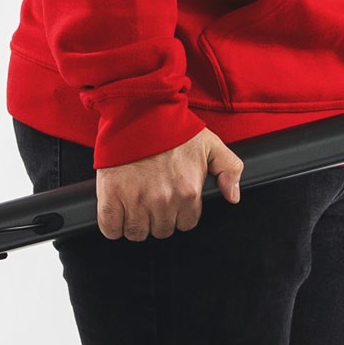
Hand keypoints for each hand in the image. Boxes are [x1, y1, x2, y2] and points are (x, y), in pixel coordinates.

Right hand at [96, 126, 243, 239]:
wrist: (138, 111)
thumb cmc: (172, 127)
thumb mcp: (211, 144)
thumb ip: (230, 169)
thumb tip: (233, 195)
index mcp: (188, 192)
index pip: (186, 224)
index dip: (179, 214)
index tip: (172, 200)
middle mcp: (164, 201)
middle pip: (162, 230)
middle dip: (158, 218)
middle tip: (152, 198)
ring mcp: (136, 202)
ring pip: (137, 233)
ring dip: (136, 223)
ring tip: (134, 204)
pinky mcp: (111, 198)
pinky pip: (111, 229)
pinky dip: (113, 226)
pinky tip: (117, 213)